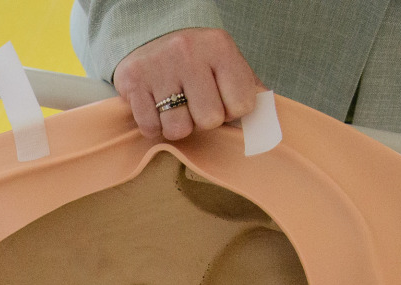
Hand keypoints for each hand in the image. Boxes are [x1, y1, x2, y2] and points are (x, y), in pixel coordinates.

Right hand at [111, 27, 262, 141]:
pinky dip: (154, 126)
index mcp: (219, 47)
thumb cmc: (196, 61)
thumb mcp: (225, 63)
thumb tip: (267, 126)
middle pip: (209, 120)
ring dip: (177, 126)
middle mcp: (188, 52)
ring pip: (178, 129)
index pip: (242, 105)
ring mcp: (159, 66)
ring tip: (174, 107)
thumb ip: (248, 89)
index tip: (220, 99)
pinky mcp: (134, 81)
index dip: (231, 111)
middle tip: (194, 104)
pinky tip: (155, 108)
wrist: (151, 40)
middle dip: (202, 120)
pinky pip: (151, 128)